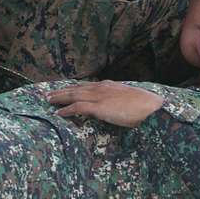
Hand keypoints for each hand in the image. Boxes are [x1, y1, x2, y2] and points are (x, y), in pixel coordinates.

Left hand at [48, 81, 163, 126]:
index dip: (74, 87)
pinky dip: (66, 110)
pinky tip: (58, 113)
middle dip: (62, 91)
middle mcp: (101, 88)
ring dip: (59, 98)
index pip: (87, 85)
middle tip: (49, 93)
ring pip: (73, 95)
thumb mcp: (129, 99)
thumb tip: (114, 108)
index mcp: (109, 85)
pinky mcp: (99, 107)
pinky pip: (77, 107)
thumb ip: (119, 101)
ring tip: (48, 100)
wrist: (151, 107)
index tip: (65, 89)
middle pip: (76, 88)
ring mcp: (99, 96)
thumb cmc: (145, 106)